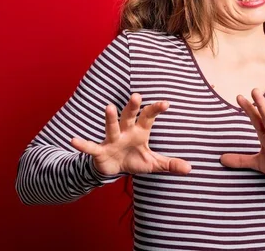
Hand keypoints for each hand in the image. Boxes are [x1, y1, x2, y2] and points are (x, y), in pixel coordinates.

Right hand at [70, 93, 190, 175]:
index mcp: (139, 131)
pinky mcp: (100, 151)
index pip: (149, 117)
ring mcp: (112, 140)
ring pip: (111, 127)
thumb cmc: (133, 160)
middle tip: (137, 96)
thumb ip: (170, 164)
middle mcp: (125, 131)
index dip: (156, 109)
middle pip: (129, 116)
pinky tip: (74, 140)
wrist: (112, 169)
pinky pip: (91, 147)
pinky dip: (83, 144)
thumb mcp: (153, 164)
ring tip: (109, 107)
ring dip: (110, 118)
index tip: (166, 103)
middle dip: (133, 107)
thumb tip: (190, 169)